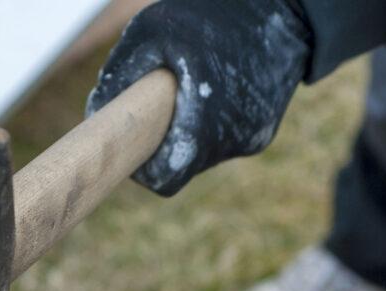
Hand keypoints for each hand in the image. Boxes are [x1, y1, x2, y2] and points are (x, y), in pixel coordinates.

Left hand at [87, 0, 312, 195]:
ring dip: (185, 134)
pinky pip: (221, 143)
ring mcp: (253, 139)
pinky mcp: (263, 134)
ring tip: (189, 91)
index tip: (132, 144)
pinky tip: (213, 91)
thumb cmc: (213, 12)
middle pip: (180, 167)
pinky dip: (207, 126)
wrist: (288, 4)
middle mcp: (234, 139)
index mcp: (206, 121)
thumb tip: (96, 113)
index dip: (142, 168)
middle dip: (161, 145)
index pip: (165, 178)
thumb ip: (119, 74)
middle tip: (154, 108)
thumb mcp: (153, 29)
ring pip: (200, 157)